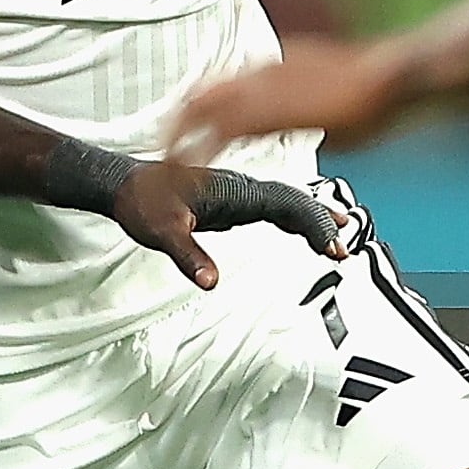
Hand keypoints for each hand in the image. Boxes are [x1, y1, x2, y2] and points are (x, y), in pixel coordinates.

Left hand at [105, 160, 361, 286]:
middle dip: (322, 222)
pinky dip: (297, 217)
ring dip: (315, 218)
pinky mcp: (235, 201)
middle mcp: (242, 187)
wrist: (126, 187)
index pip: (285, 203)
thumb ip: (187, 255)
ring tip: (341, 236)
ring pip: (289, 200)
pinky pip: (276, 206)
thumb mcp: (161, 232)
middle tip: (343, 251)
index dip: (312, 223)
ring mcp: (240, 193)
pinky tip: (307, 229)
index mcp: (233, 190)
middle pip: (295, 200)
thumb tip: (210, 281)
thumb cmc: (142, 204)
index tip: (330, 246)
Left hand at [166, 40, 413, 165]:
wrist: (392, 78)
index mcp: (276, 68)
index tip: (187, 131)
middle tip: (162, 153)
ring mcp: (261, 89)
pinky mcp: (267, 112)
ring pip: (200, 112)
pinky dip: (197, 154)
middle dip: (177, 124)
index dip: (201, 109)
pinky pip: (217, 134)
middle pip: (200, 94)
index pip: (224, 86)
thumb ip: (314, 118)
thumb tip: (318, 131)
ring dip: (179, 141)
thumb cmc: (377, 94)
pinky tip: (186, 174)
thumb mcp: (334, 107)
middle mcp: (261, 73)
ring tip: (164, 169)